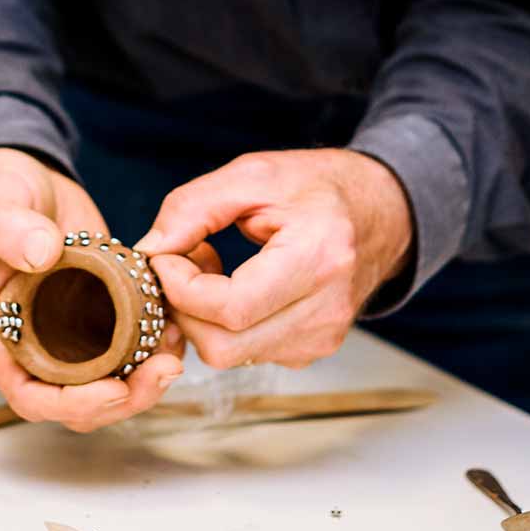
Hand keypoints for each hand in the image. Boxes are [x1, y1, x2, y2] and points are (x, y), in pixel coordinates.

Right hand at [0, 147, 185, 430]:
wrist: (22, 179)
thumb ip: (11, 228)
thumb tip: (41, 253)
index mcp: (2, 332)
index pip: (31, 394)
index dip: (72, 404)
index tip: (113, 388)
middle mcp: (37, 341)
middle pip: (78, 400)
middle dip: (124, 397)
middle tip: (163, 370)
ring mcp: (71, 330)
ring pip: (109, 380)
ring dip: (144, 378)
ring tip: (175, 351)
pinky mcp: (101, 311)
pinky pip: (127, 346)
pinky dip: (153, 345)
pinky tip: (176, 326)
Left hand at [134, 148, 413, 368]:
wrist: (380, 210)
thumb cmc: (317, 186)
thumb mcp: (253, 175)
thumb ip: (193, 208)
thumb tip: (148, 250)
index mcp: (317, 258)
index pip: (229, 308)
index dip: (180, 287)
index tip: (165, 255)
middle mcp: (326, 309)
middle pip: (223, 346)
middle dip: (184, 308)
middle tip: (181, 261)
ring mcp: (323, 337)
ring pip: (230, 355)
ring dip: (202, 317)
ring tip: (211, 266)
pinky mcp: (314, 349)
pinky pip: (247, 353)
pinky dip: (225, 325)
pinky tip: (235, 285)